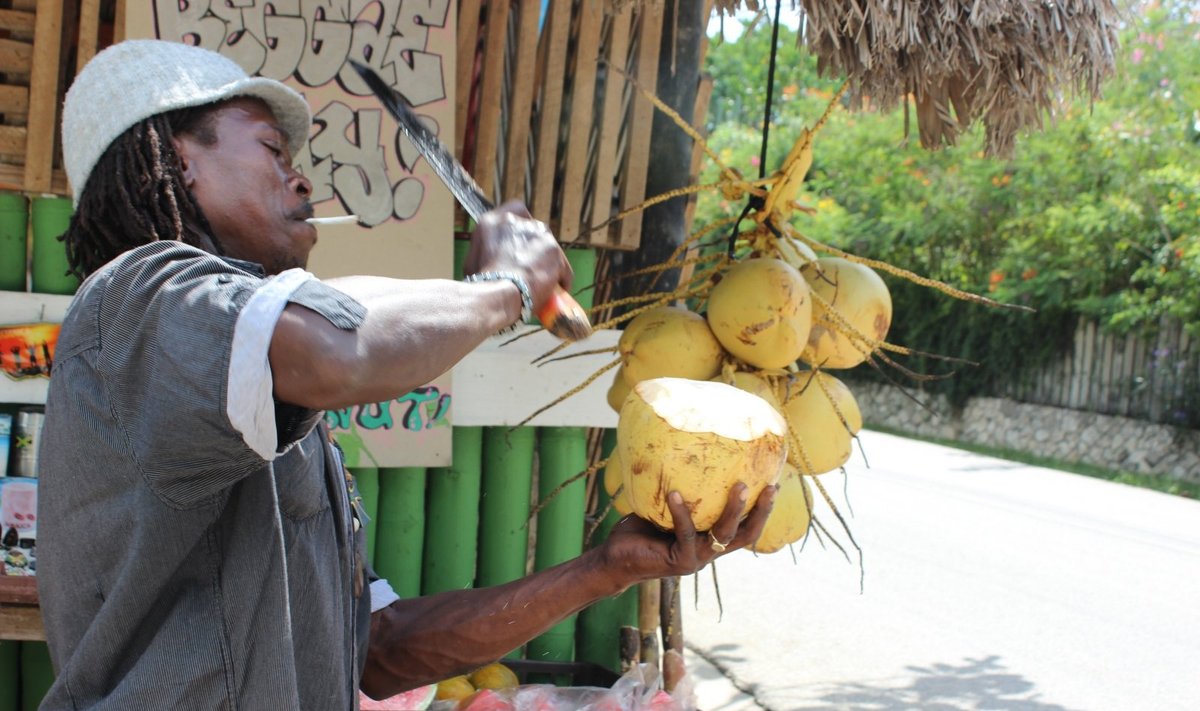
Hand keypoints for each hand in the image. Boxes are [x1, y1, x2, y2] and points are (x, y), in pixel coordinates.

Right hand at [463, 200, 571, 314]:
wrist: (497, 294)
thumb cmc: (481, 284)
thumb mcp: (474, 262)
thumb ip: (487, 252)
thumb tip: (494, 260)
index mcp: (493, 222)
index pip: (515, 210)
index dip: (522, 225)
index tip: (522, 240)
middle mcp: (517, 222)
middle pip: (535, 231)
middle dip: (535, 248)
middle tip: (529, 268)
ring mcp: (538, 234)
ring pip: (549, 249)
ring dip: (547, 263)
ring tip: (543, 284)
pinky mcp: (555, 251)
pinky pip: (562, 268)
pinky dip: (560, 280)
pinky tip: (554, 293)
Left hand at [597, 483, 776, 585]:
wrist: (615, 558)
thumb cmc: (641, 529)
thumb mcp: (664, 507)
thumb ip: (681, 489)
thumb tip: (683, 450)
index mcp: (711, 540)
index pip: (746, 528)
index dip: (763, 511)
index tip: (774, 484)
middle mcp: (709, 552)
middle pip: (746, 535)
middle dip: (761, 512)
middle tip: (770, 487)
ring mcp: (696, 559)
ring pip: (723, 535)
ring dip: (733, 510)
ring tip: (739, 486)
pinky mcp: (679, 562)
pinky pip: (686, 532)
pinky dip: (681, 512)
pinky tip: (674, 493)